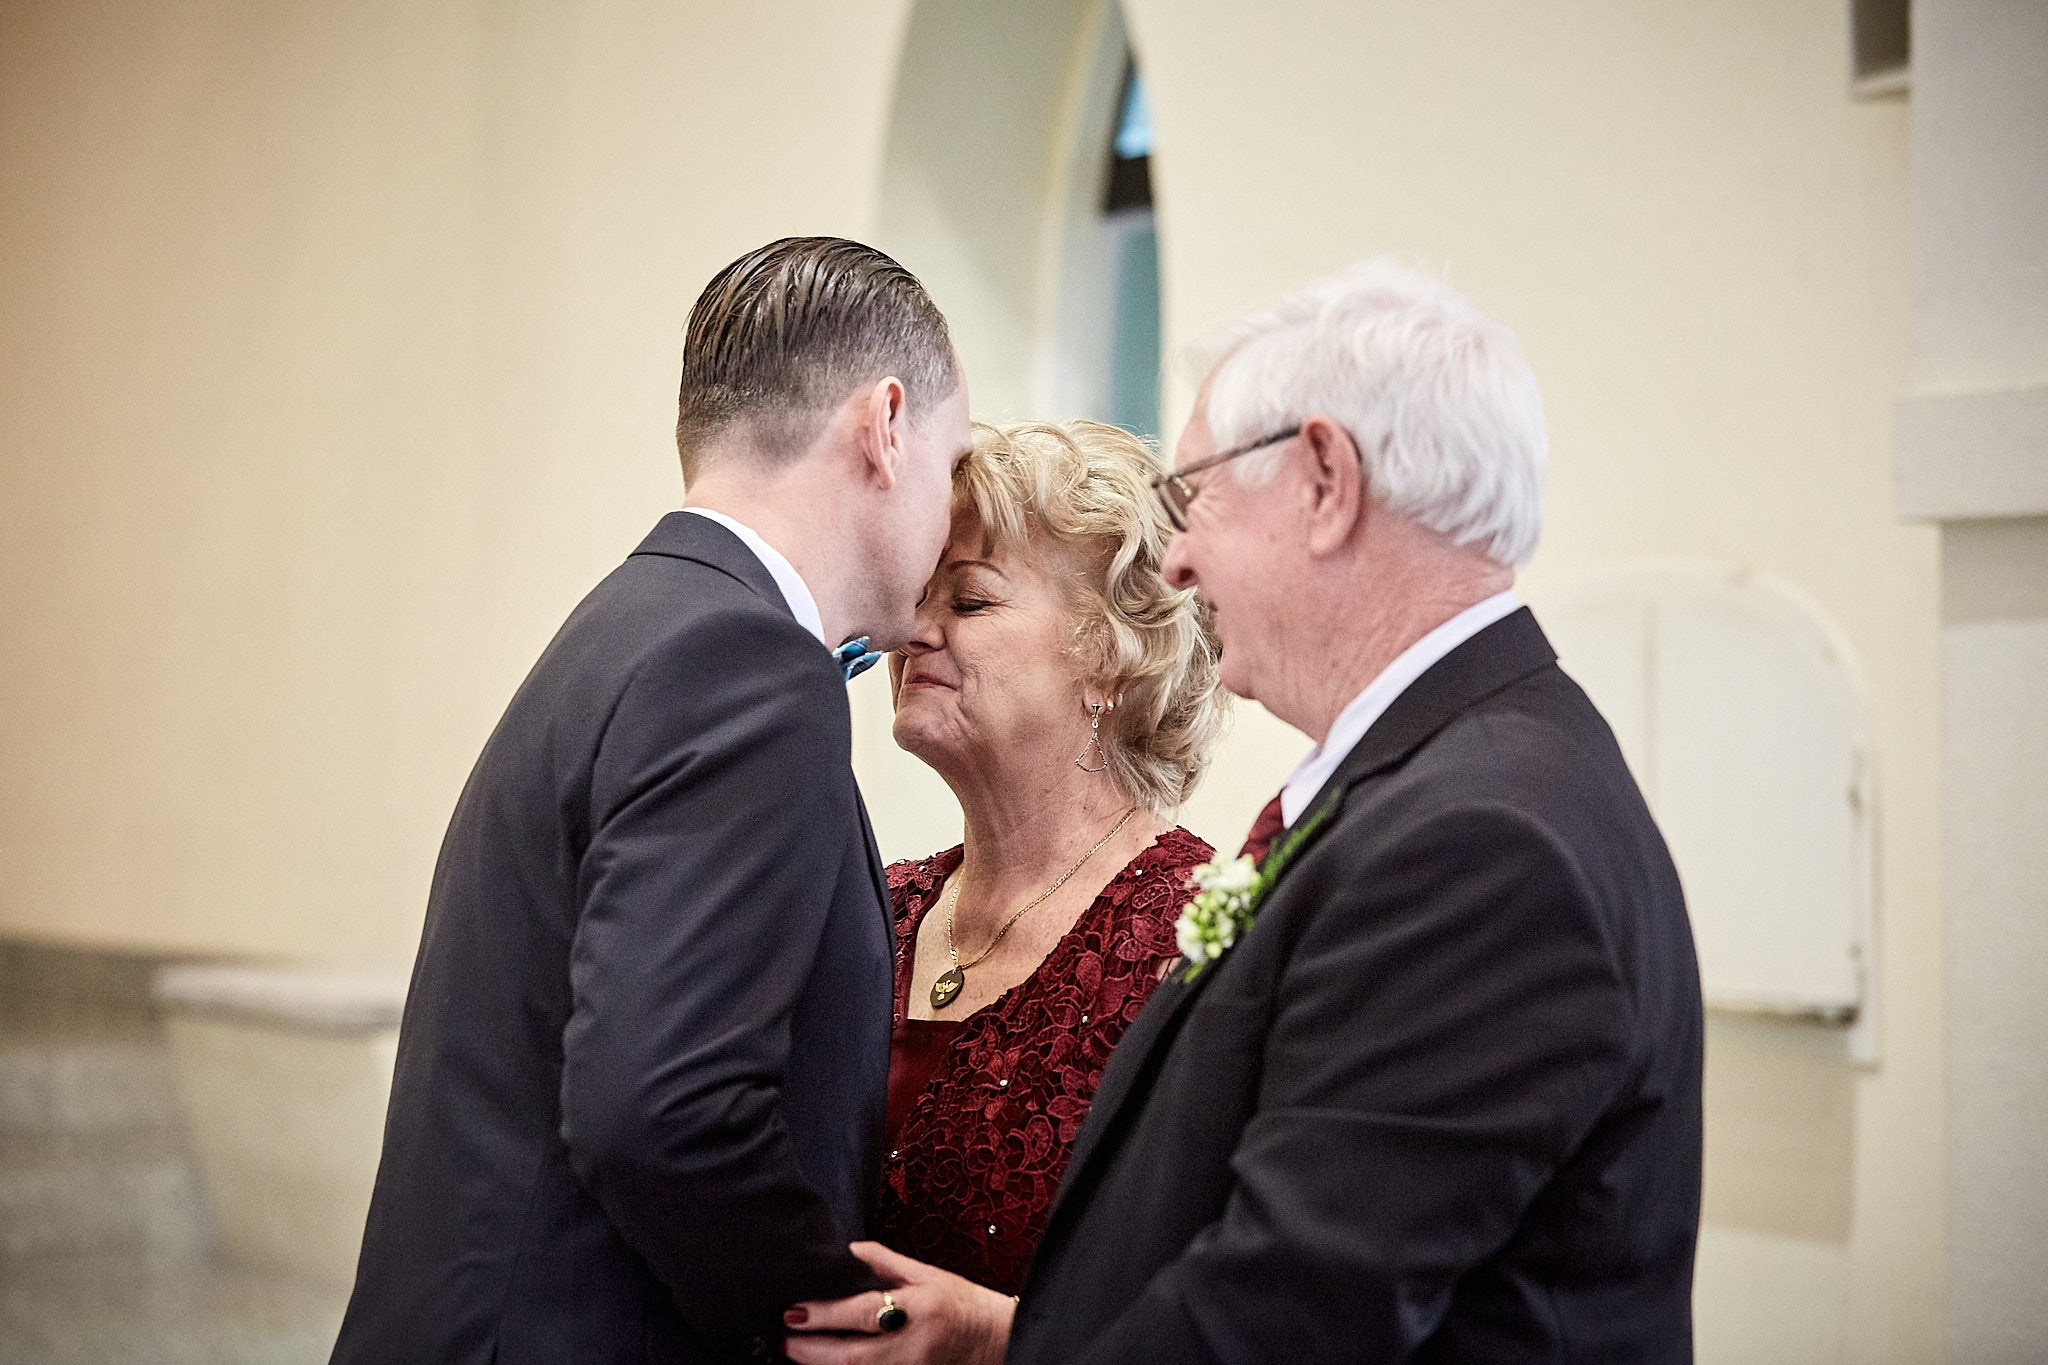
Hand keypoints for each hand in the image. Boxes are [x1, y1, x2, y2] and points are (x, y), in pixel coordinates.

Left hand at [784, 1241, 1013, 1364]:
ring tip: (794, 1352)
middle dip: (812, 1350)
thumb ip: (884, 1262)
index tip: (795, 1311)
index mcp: (919, 1307)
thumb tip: (846, 1251)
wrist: (996, 1338)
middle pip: (853, 1356)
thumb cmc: (961, 1303)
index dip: (826, 1314)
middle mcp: (914, 1344)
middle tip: (784, 1339)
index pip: (864, 1312)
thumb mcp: (926, 1273)